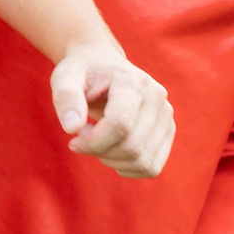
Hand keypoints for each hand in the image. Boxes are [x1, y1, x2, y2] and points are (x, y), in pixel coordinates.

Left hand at [50, 43, 174, 178]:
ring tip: (98, 142)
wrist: (103, 65)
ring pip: (143, 161)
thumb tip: (72, 128)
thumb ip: (66, 98)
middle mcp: (156, 97)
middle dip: (100, 151)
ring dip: (113, 161)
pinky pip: (152, 166)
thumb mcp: (65, 77)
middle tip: (84, 136)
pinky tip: (112, 152)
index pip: (120, 125)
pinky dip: (128, 168)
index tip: (73, 140)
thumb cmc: (83, 73)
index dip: (93, 142)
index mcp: (132, 82)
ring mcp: (166, 115)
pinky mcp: (168, 130)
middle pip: (132, 146)